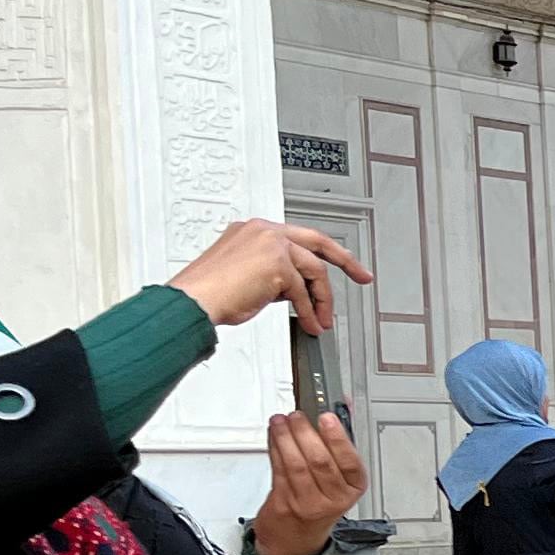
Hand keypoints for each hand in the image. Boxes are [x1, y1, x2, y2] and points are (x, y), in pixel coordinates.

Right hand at [167, 219, 367, 333]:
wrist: (192, 302)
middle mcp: (264, 231)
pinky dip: (310, 311)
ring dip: (322, 300)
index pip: (297, 237)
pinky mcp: (278, 264)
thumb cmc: (209, 293)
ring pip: (313, 272)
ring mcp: (271, 245)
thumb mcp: (247, 276)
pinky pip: (302, 292)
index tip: (340, 261)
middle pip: (317, 242)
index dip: (321, 251)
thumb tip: (296, 290)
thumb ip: (273, 274)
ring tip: (322, 320)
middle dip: (345, 261)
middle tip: (362, 276)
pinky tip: (312, 324)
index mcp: (254, 230)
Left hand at [249, 409, 366, 554]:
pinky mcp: (284, 503)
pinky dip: (275, 448)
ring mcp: (307, 502)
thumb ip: (339, 441)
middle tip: (297, 416)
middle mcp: (333, 498)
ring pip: (296, 464)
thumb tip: (344, 405)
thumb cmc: (319, 503)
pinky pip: (279, 470)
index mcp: (352, 489)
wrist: (295, 538)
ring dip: (286, 438)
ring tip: (281, 421)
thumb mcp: (338, 478)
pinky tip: (275, 436)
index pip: (349, 461)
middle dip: (305, 433)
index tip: (326, 418)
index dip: (337, 437)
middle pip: (320, 461)